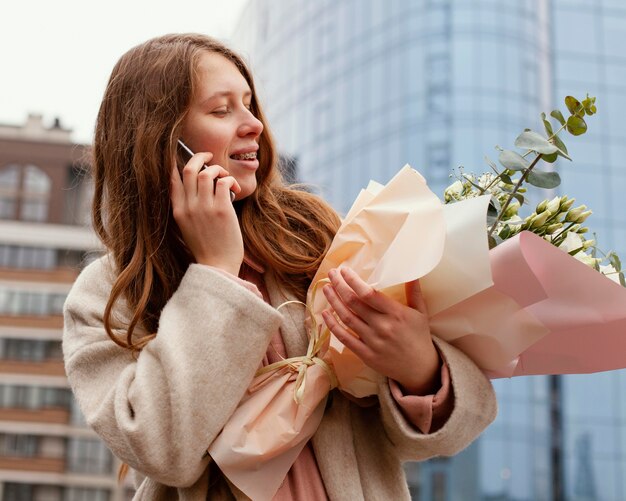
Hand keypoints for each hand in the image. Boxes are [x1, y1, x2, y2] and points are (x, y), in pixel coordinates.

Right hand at [170, 152, 242, 274]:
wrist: (217, 267)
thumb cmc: (207, 248)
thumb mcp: (189, 227)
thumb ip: (189, 208)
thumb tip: (198, 186)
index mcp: (178, 211)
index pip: (171, 178)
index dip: (176, 162)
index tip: (185, 154)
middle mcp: (188, 207)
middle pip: (189, 169)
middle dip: (200, 157)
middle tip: (210, 157)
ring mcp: (204, 208)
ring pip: (207, 172)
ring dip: (219, 170)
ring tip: (226, 179)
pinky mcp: (221, 210)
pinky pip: (223, 182)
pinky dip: (230, 180)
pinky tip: (235, 189)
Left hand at [321, 267, 440, 394]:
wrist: (420, 369)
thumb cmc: (420, 337)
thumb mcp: (421, 312)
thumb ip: (414, 291)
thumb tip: (412, 270)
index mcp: (396, 314)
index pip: (369, 294)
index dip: (353, 281)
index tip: (344, 270)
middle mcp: (382, 326)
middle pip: (354, 303)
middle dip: (340, 285)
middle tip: (331, 273)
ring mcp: (372, 341)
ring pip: (347, 318)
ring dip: (333, 301)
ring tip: (326, 288)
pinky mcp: (365, 355)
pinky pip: (344, 338)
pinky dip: (333, 325)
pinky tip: (325, 313)